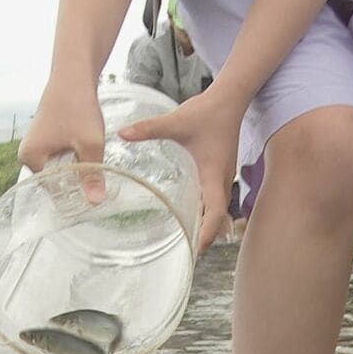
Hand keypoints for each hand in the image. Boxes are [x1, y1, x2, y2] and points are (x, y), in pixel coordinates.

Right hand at [18, 78, 106, 202]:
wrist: (73, 74)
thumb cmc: (78, 107)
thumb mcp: (90, 144)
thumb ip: (92, 174)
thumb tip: (95, 202)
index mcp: (30, 158)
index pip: (52, 190)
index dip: (74, 195)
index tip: (95, 195)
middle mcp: (27, 154)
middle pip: (55, 182)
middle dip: (75, 184)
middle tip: (98, 183)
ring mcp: (36, 146)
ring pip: (60, 169)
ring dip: (77, 171)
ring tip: (94, 168)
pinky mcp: (46, 139)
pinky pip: (60, 159)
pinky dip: (75, 160)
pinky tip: (88, 156)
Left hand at [118, 89, 244, 255]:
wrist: (230, 99)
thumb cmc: (206, 112)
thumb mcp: (175, 121)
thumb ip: (148, 129)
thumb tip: (121, 134)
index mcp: (214, 174)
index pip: (215, 212)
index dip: (207, 233)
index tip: (196, 249)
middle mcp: (222, 180)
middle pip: (219, 219)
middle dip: (206, 237)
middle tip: (188, 254)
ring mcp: (224, 177)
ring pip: (219, 210)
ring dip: (207, 226)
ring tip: (188, 241)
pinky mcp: (220, 172)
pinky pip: (216, 199)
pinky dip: (207, 212)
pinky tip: (191, 215)